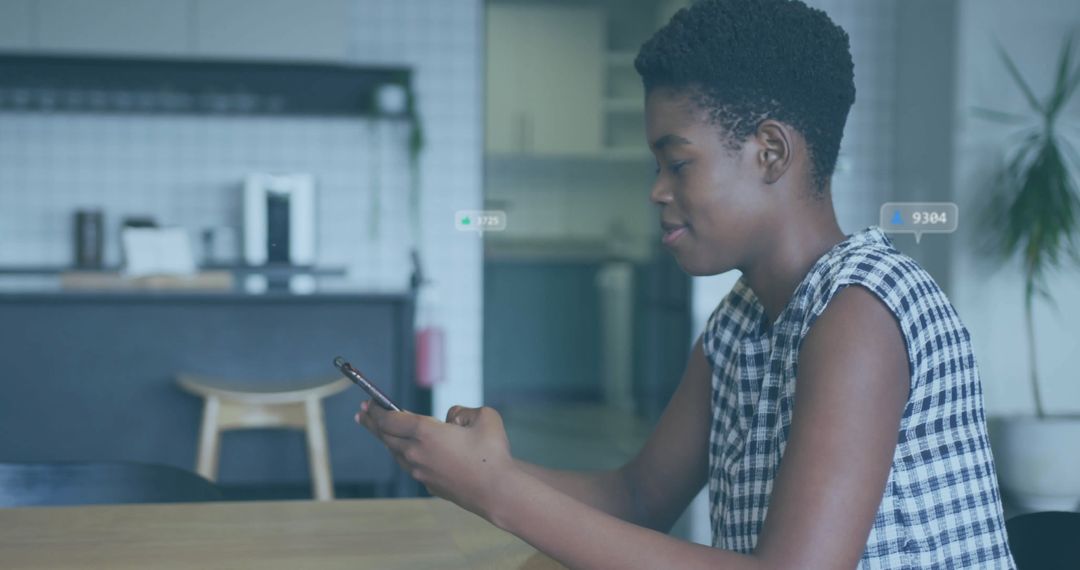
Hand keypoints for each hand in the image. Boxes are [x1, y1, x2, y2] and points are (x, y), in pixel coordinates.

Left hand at [355, 402, 514, 520]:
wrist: (497, 491)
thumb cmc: (493, 452)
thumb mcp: (483, 416)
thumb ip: (462, 411)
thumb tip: (451, 420)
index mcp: (425, 432)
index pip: (390, 419)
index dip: (377, 409)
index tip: (369, 402)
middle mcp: (416, 453)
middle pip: (385, 436)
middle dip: (371, 422)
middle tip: (362, 413)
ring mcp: (420, 472)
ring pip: (395, 453)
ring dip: (386, 440)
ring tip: (381, 432)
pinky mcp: (429, 485)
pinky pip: (410, 466)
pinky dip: (403, 455)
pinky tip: (407, 452)